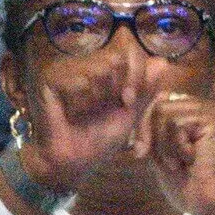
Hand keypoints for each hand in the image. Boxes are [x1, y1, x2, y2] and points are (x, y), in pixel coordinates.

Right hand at [19, 58, 142, 193]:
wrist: (73, 159)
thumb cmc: (99, 140)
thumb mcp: (129, 115)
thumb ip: (145, 89)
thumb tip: (163, 61)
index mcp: (105, 75)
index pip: (128, 55)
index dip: (136, 75)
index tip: (130, 100)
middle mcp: (85, 68)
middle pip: (116, 59)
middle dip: (123, 85)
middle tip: (119, 103)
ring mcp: (66, 72)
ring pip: (99, 68)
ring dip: (103, 95)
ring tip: (91, 110)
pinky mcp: (51, 80)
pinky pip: (79, 80)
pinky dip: (82, 100)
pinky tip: (73, 112)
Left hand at [131, 92, 214, 214]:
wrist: (211, 203)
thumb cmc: (187, 182)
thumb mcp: (157, 149)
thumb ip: (149, 128)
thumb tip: (129, 105)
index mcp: (186, 113)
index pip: (152, 103)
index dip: (142, 126)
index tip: (139, 152)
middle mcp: (198, 107)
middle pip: (155, 105)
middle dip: (149, 135)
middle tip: (166, 162)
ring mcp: (207, 112)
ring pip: (163, 112)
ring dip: (165, 144)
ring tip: (182, 161)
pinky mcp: (212, 120)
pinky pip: (176, 123)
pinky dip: (177, 146)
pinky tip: (193, 159)